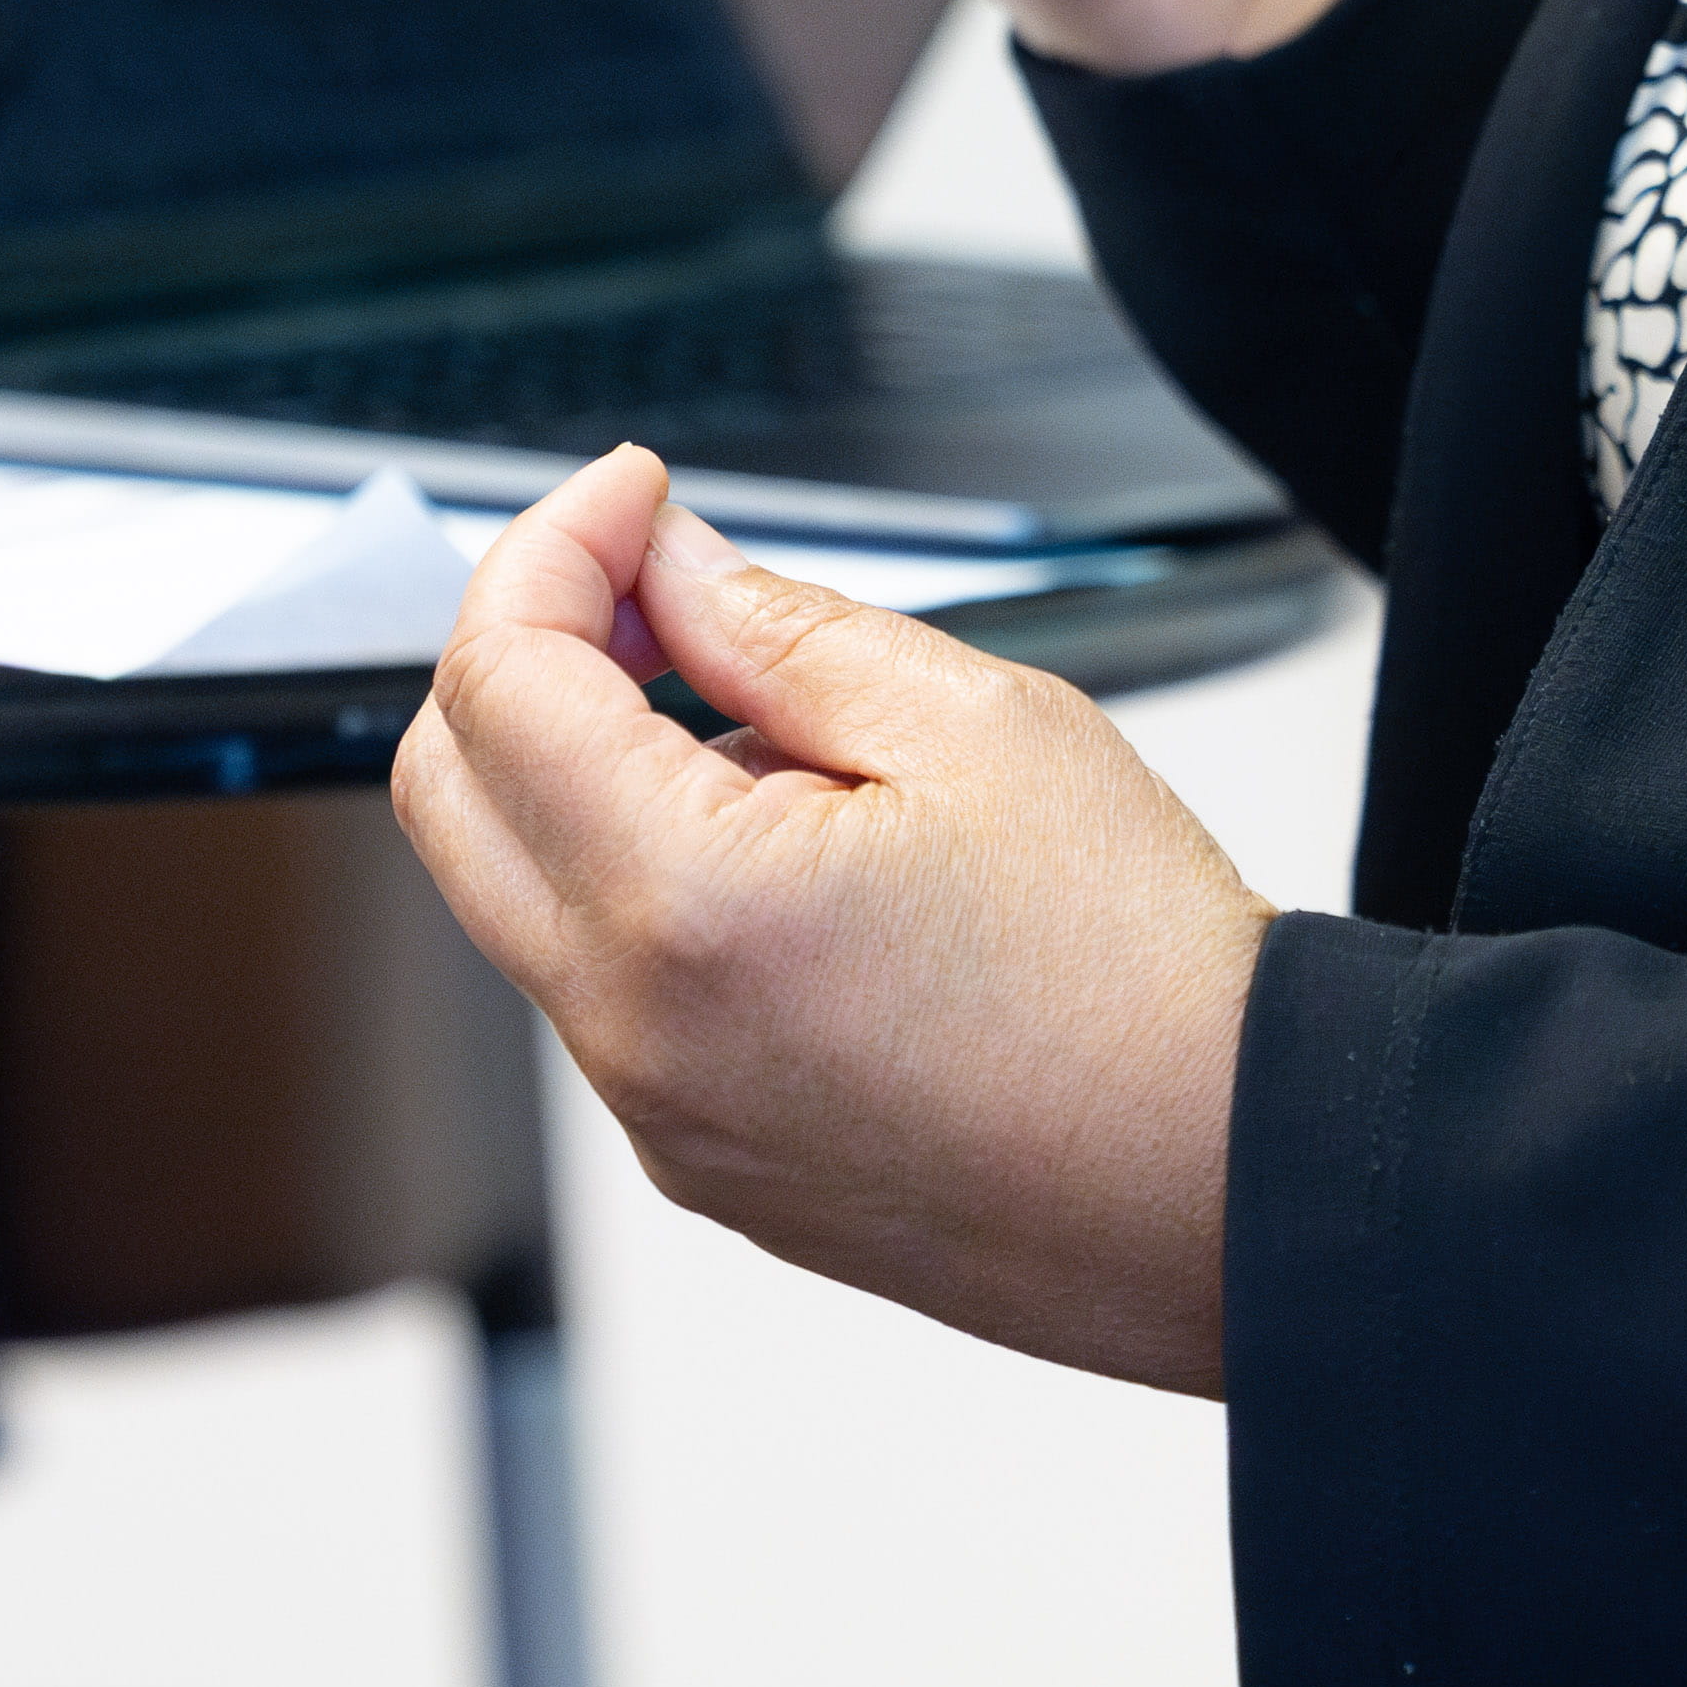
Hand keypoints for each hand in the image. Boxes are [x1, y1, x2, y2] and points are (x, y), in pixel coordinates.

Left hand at [389, 446, 1266, 1393]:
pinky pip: (606, 990)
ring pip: (522, 893)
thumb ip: (776, 626)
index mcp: (683, 908)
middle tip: (652, 586)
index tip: (634, 497)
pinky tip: (802, 852)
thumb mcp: (973, 722)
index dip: (554, 548)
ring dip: (590, 772)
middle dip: (525, 653)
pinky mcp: (705, 1164)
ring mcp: (661, 1117)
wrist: (1235, 1189)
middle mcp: (635, 1036)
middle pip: (452, 791)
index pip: (501, 680)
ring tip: (784, 734)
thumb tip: (663, 568)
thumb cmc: (1141, 980)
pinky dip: (644, 885)